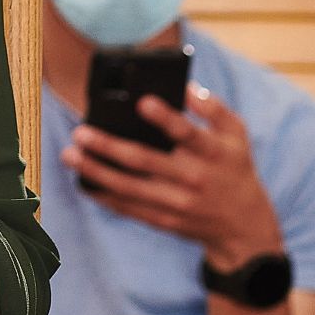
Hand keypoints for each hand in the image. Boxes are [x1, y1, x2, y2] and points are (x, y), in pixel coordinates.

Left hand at [60, 87, 284, 270]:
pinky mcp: (165, 220)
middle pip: (146, 161)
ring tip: (70, 155)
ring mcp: (178, 204)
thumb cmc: (235, 168)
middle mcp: (194, 179)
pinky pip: (129, 208)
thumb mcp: (237, 134)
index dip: (166, 118)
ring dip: (96, 171)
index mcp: (214, 153)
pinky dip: (105, 196)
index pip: (188, 133)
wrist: (243, 227)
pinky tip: (84, 181)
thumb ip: (214, 109)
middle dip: (110, 146)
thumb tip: (184, 87)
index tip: (142, 102)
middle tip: (81, 132)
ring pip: (130, 188)